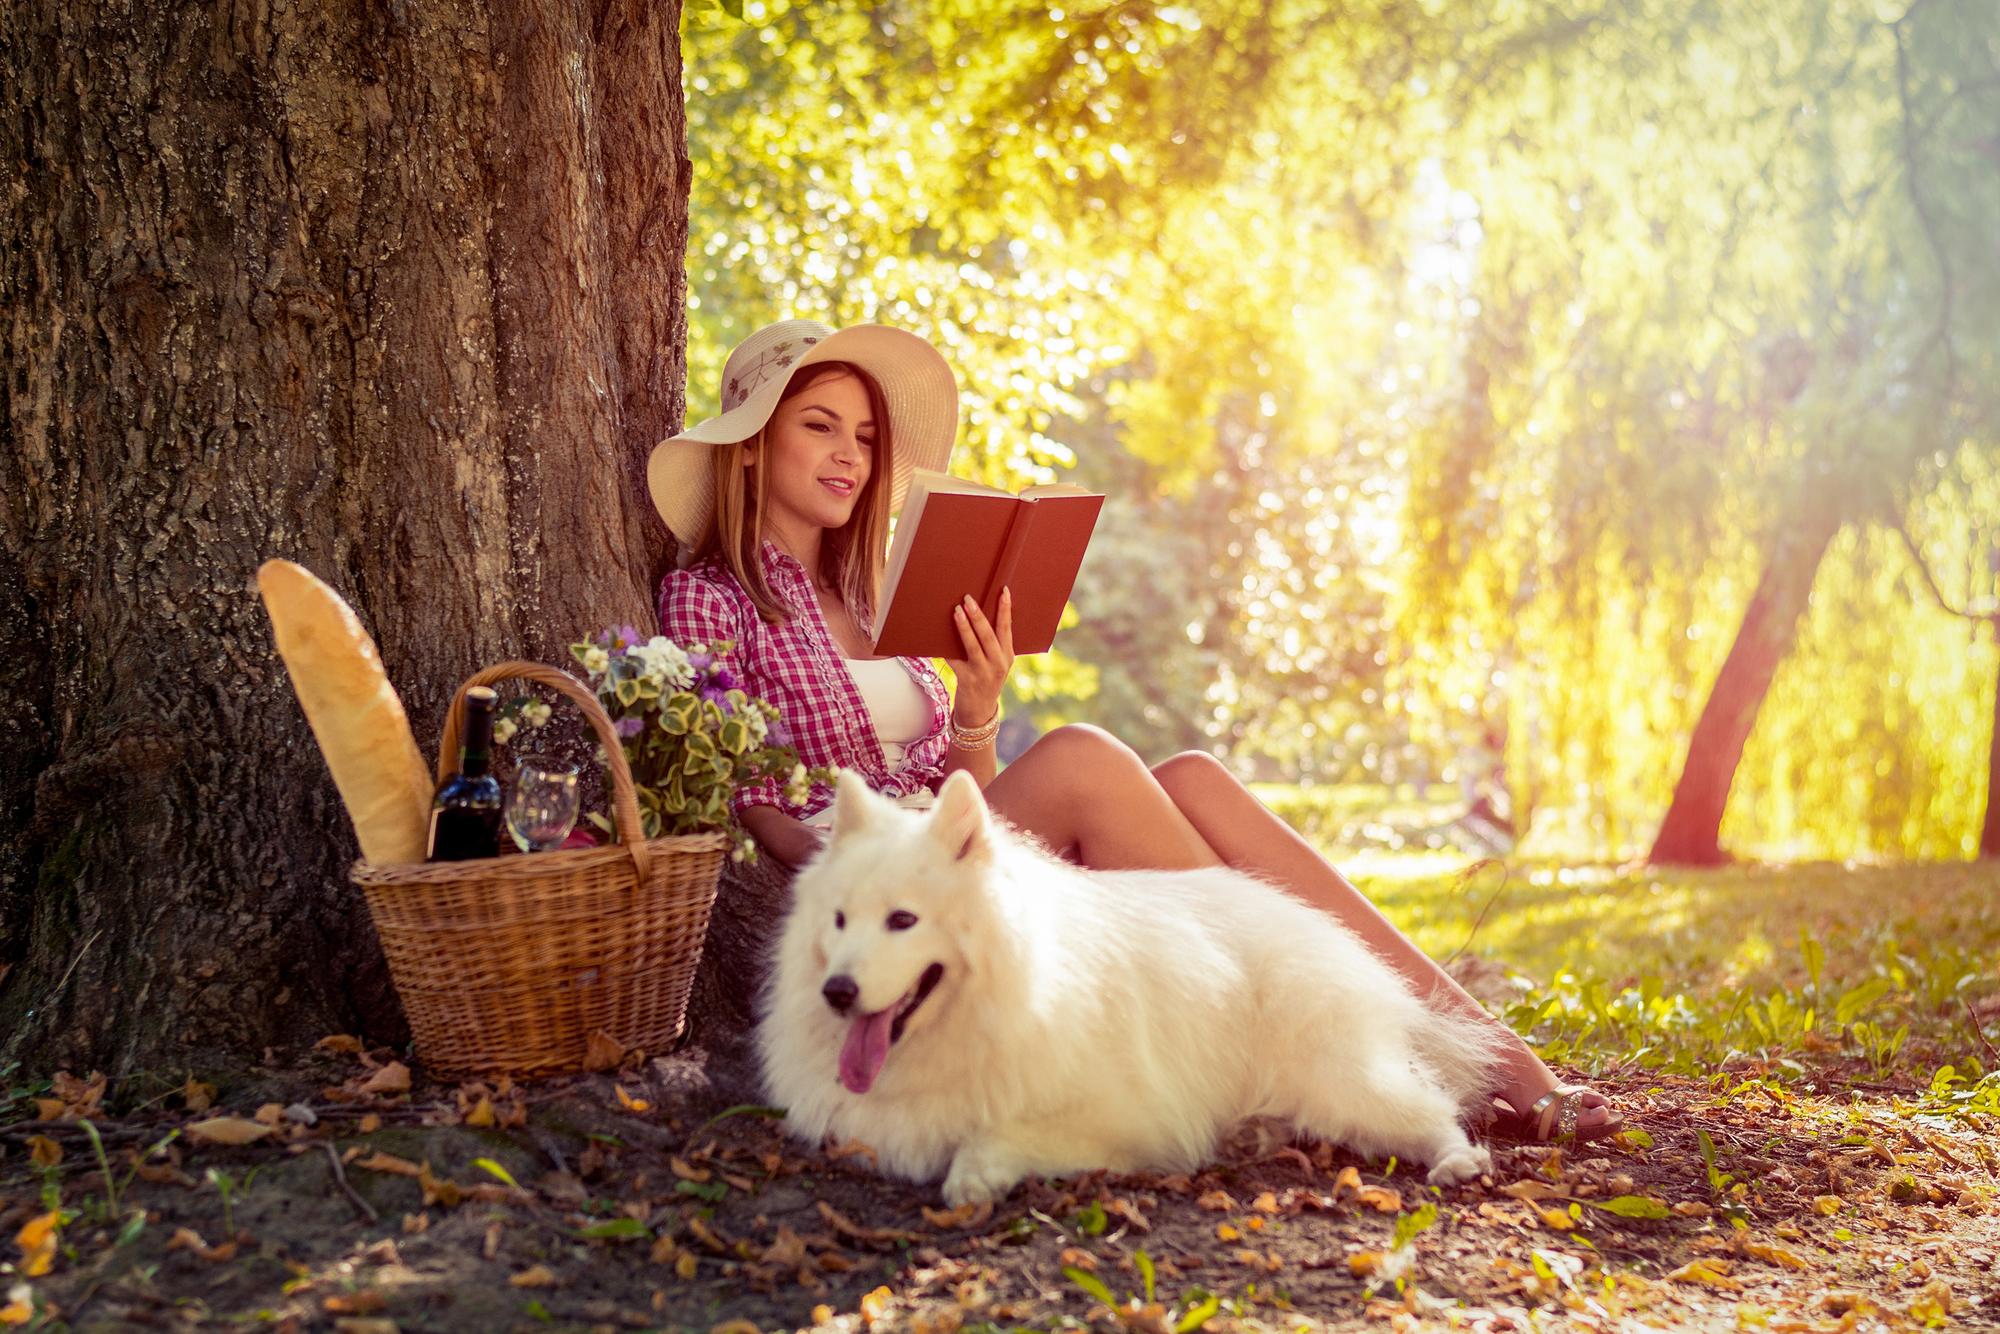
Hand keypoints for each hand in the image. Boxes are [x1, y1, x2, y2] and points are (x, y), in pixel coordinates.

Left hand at [945, 588, 1012, 725]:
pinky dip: (947, 649)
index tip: (1004, 591)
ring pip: (973, 646)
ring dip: (964, 627)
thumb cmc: (986, 680)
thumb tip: (975, 615)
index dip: (1005, 609)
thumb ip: (992, 644)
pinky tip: (938, 639)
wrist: (980, 711)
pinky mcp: (967, 681)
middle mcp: (998, 663)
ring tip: (956, 611)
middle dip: (979, 616)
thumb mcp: (996, 663)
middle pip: (989, 635)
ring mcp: (983, 673)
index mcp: (1008, 655)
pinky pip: (955, 660)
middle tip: (969, 599)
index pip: (1007, 628)